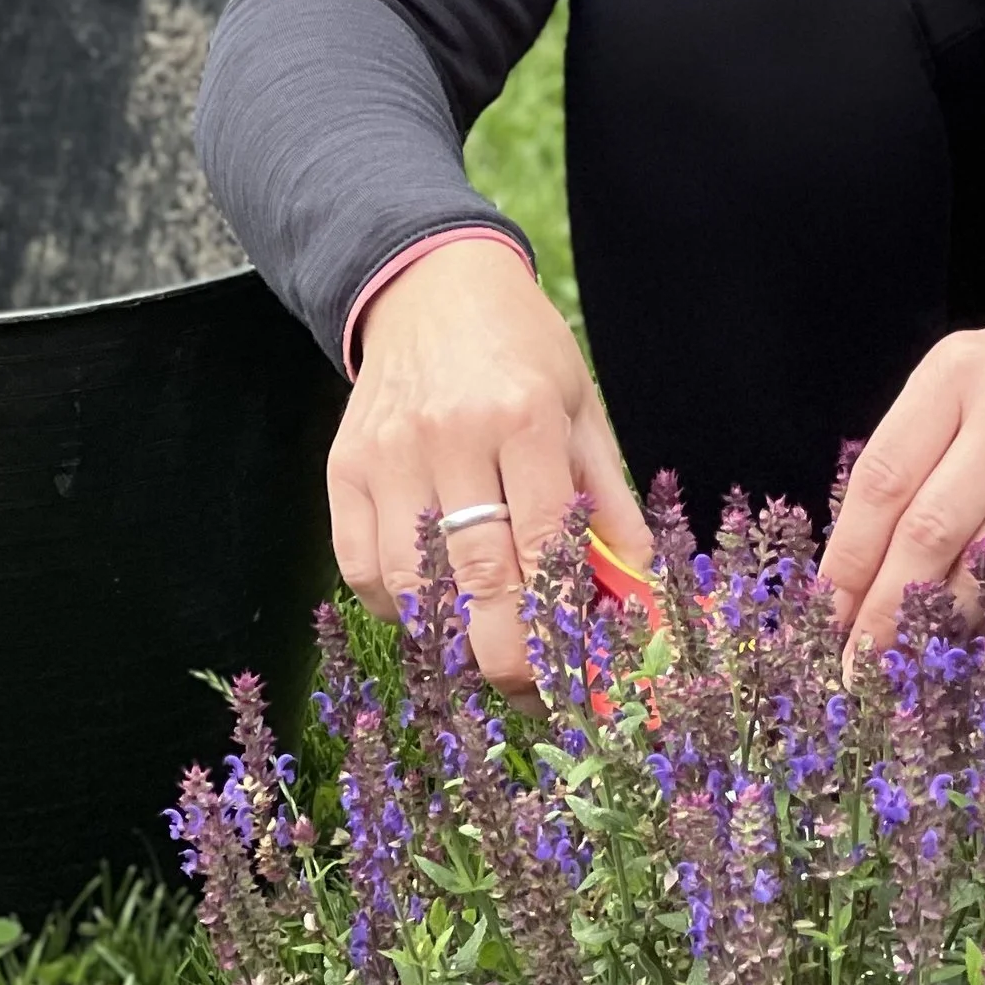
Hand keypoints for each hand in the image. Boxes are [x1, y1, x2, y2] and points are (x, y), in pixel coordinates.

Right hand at [327, 238, 650, 695]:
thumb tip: (641, 598)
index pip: (545, 545)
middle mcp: (451, 437)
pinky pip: (362, 570)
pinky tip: (434, 608)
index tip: (585, 677)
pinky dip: (399, 608)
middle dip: (510, 657)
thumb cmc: (523, 354)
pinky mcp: (343, 471)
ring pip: (413, 587)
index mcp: (524, 418)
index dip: (565, 623)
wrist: (430, 288)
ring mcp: (388, 456)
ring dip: (452, 639)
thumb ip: (610, 506)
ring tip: (488, 653)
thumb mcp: (583, 411)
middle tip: (538, 696)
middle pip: (477, 579)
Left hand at [821, 275, 984, 664]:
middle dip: (884, 608)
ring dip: (941, 623)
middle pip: (931, 530)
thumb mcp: (966, 375)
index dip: (848, 554)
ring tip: (906, 659)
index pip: (884, 478)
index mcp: (960, 375)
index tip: (821, 610)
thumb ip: (916, 448)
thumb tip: (860, 559)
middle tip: (854, 663)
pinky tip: (972, 631)